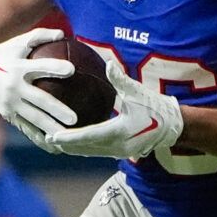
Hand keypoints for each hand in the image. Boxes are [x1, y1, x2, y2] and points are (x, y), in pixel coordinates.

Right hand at [0, 27, 76, 136]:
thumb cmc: (3, 55)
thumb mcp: (17, 43)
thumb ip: (39, 36)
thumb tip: (62, 34)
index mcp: (17, 68)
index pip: (40, 67)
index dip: (55, 67)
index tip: (72, 70)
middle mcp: (14, 88)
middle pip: (39, 100)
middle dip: (56, 110)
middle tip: (74, 119)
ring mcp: (10, 104)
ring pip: (34, 119)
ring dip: (51, 129)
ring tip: (69, 138)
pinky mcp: (8, 115)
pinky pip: (27, 129)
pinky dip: (41, 138)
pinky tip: (57, 147)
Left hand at [33, 56, 183, 158]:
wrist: (174, 126)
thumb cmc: (156, 107)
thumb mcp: (138, 92)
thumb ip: (121, 80)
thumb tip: (109, 63)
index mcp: (118, 131)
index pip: (87, 137)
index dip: (67, 138)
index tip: (50, 136)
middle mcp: (116, 146)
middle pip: (83, 149)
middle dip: (63, 145)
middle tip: (43, 138)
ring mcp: (118, 151)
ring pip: (89, 152)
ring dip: (72, 148)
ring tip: (53, 142)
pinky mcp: (121, 152)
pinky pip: (97, 151)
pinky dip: (83, 147)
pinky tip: (73, 142)